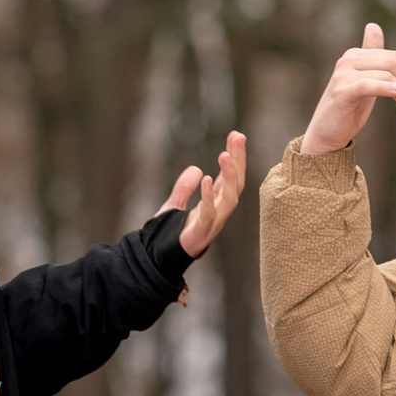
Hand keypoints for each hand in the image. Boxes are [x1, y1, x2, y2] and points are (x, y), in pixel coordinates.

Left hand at [167, 130, 247, 256]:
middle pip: (236, 185)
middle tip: (238, 136)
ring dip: (230, 177)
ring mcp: (212, 224)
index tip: (236, 135)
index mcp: (215, 206)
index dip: (236, 158)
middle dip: (238, 161)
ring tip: (224, 155)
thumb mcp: (175, 205)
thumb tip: (197, 170)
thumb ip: (184, 188)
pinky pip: (209, 214)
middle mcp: (218, 213)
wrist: (157, 259)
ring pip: (230, 199)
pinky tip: (207, 179)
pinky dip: (209, 197)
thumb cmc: (169, 235)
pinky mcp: (199, 234)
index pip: (231, 179)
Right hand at [299, 22, 395, 154]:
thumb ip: (372, 58)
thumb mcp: (363, 80)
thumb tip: (373, 26)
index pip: (394, 57)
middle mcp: (348, 59)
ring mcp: (343, 74)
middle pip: (394, 61)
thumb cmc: (347, 108)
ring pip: (387, 75)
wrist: (325, 134)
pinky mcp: (342, 91)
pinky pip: (370, 85)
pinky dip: (388, 88)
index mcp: (356, 55)